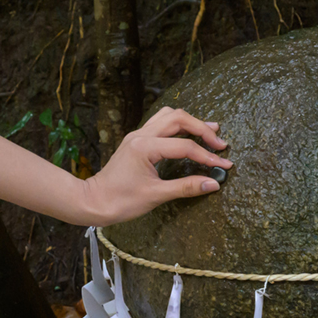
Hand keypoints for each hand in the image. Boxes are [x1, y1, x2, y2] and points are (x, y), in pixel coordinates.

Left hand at [79, 107, 232, 225]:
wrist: (93, 201)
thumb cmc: (120, 201)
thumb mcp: (156, 196)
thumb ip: (186, 187)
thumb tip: (213, 183)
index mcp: (145, 147)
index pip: (184, 146)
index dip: (207, 156)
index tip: (224, 165)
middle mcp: (141, 135)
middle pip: (178, 119)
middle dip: (202, 129)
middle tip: (220, 143)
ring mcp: (138, 135)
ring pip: (169, 116)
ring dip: (191, 122)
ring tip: (210, 131)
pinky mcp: (137, 141)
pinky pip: (161, 123)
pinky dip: (178, 125)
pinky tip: (188, 134)